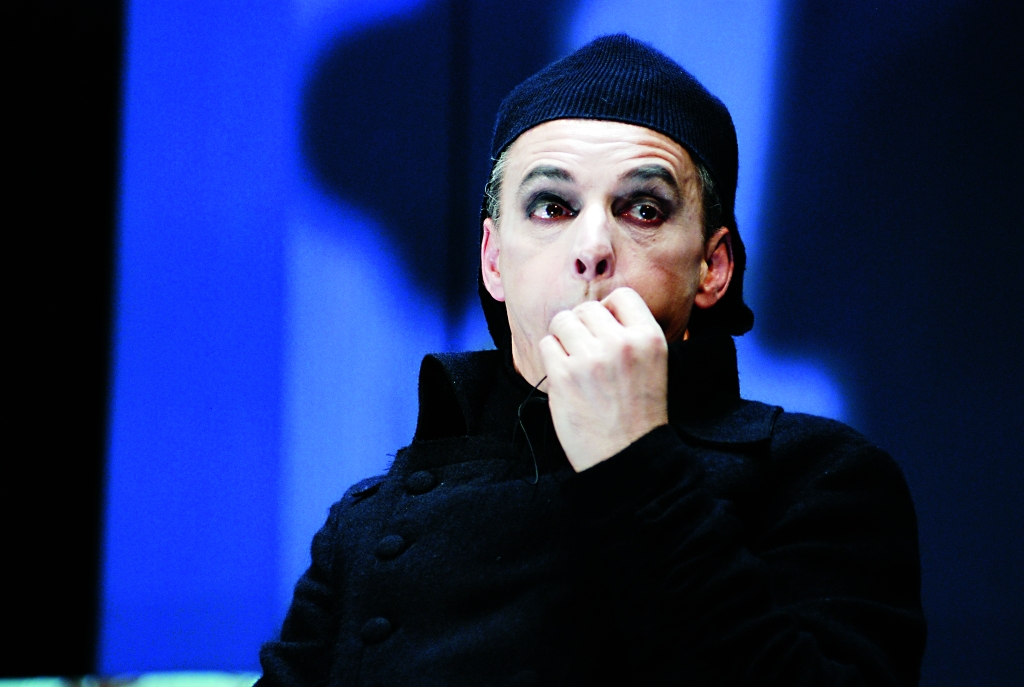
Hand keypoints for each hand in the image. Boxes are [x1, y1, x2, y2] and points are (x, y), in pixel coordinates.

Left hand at [539, 287, 669, 471]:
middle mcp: (621, 343)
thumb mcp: (654, 366)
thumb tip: (598, 311)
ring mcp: (591, 359)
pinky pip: (547, 345)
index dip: (610, 310)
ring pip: (562, 321)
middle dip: (582, 327)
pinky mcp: (564, 376)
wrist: (627, 457)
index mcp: (649, 338)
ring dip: (563, 339)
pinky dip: (552, 358)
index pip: (623, 296)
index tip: (606, 331)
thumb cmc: (638, 414)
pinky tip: (565, 377)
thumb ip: (631, 335)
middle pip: (587, 308)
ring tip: (574, 362)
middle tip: (586, 353)